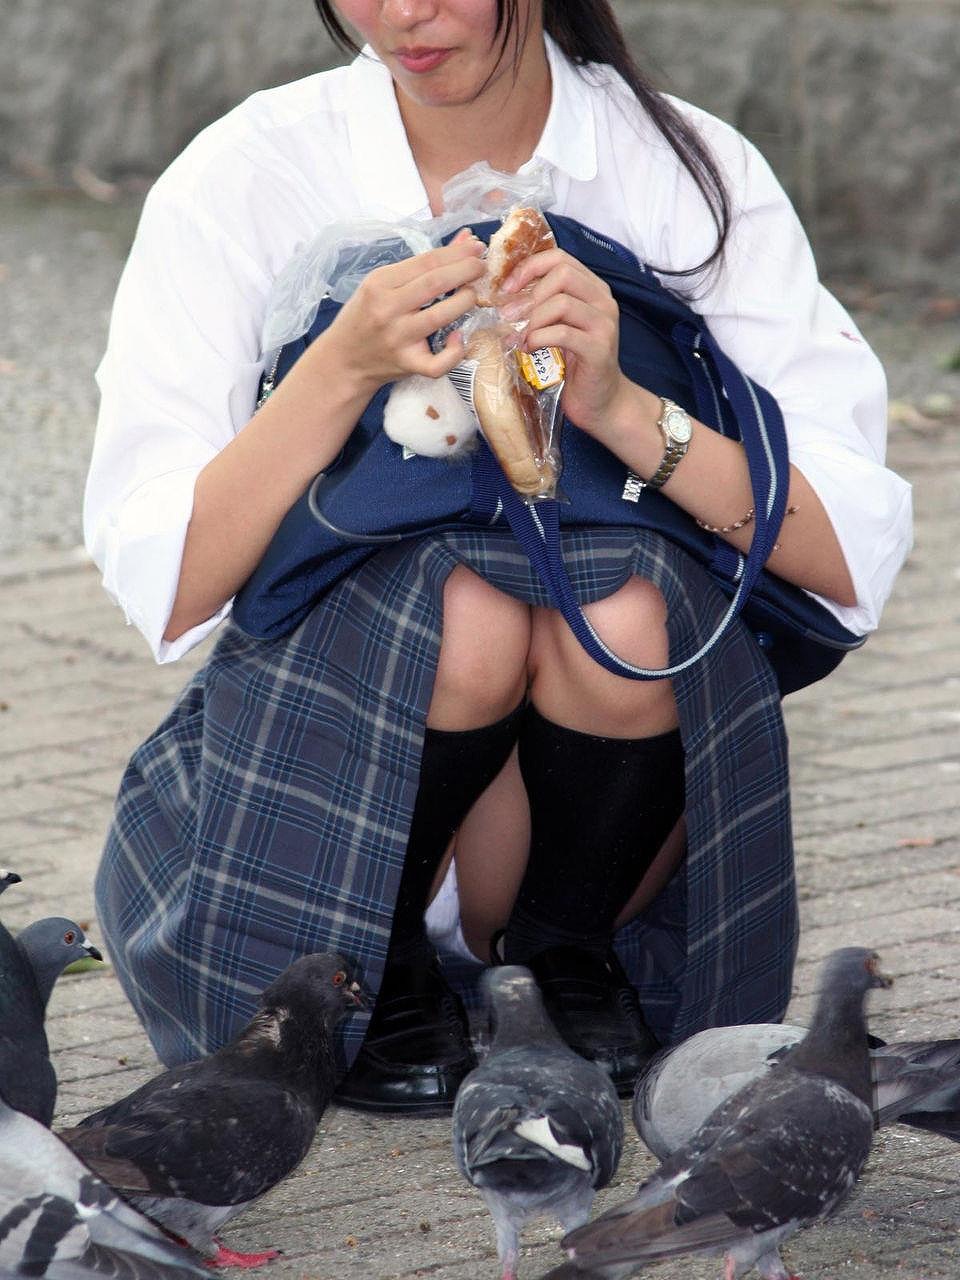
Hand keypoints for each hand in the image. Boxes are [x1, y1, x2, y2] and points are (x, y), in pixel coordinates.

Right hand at [315, 229, 485, 394]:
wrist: (344, 358)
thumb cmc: (366, 315)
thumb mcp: (384, 283)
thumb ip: (423, 265)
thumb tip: (464, 240)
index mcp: (380, 283)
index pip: (426, 262)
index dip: (457, 253)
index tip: (476, 248)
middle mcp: (388, 309)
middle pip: (435, 284)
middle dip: (466, 271)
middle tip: (482, 267)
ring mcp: (398, 339)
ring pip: (440, 317)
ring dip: (466, 301)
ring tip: (473, 294)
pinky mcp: (407, 364)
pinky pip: (438, 363)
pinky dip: (455, 352)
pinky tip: (459, 338)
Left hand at [500, 248, 632, 435]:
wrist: (602, 402)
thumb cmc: (576, 364)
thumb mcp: (558, 327)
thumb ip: (543, 305)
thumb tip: (505, 293)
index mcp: (592, 289)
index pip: (559, 258)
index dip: (529, 268)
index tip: (507, 288)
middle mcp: (603, 301)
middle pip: (562, 274)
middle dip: (528, 293)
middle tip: (508, 315)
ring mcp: (604, 324)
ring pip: (562, 303)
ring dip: (531, 319)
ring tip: (517, 337)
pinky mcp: (598, 349)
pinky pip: (562, 333)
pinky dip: (538, 339)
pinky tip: (529, 349)